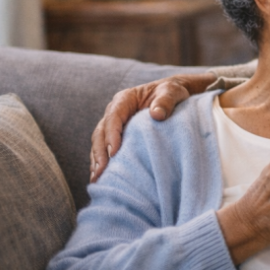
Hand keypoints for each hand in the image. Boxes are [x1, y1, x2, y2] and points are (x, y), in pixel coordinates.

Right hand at [89, 72, 215, 181]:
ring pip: (99, 142)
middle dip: (100, 152)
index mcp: (125, 99)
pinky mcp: (117, 136)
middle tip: (101, 171)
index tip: (114, 152)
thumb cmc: (171, 92)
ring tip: (97, 178)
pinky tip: (101, 177)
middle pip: (101, 132)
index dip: (111, 134)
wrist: (172, 95)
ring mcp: (114, 124)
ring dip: (97, 160)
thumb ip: (165, 101)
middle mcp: (114, 112)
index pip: (114, 117)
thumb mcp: (172, 92)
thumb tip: (157, 115)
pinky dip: (101, 162)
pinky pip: (104, 149)